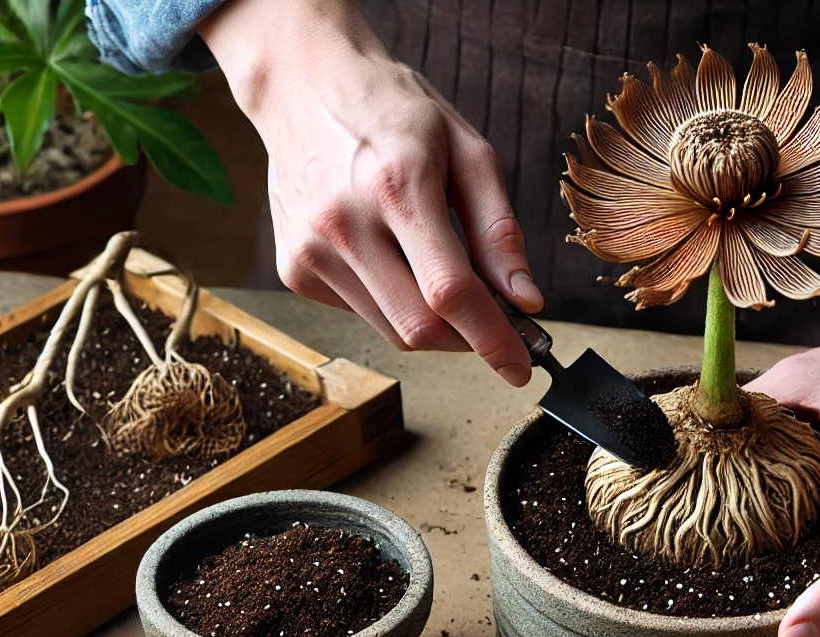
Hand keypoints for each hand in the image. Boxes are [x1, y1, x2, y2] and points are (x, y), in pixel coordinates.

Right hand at [199, 0, 540, 384]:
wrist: (303, 85)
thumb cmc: (393, 110)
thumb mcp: (466, 150)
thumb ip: (498, 229)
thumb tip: (524, 298)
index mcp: (396, 186)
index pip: (450, 291)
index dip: (492, 339)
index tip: (521, 368)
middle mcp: (345, 224)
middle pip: (419, 327)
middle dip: (468, 340)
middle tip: (498, 324)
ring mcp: (312, 251)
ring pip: (392, 331)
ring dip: (434, 325)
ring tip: (446, 279)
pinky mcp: (294, 269)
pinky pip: (363, 314)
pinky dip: (394, 304)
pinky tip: (395, 260)